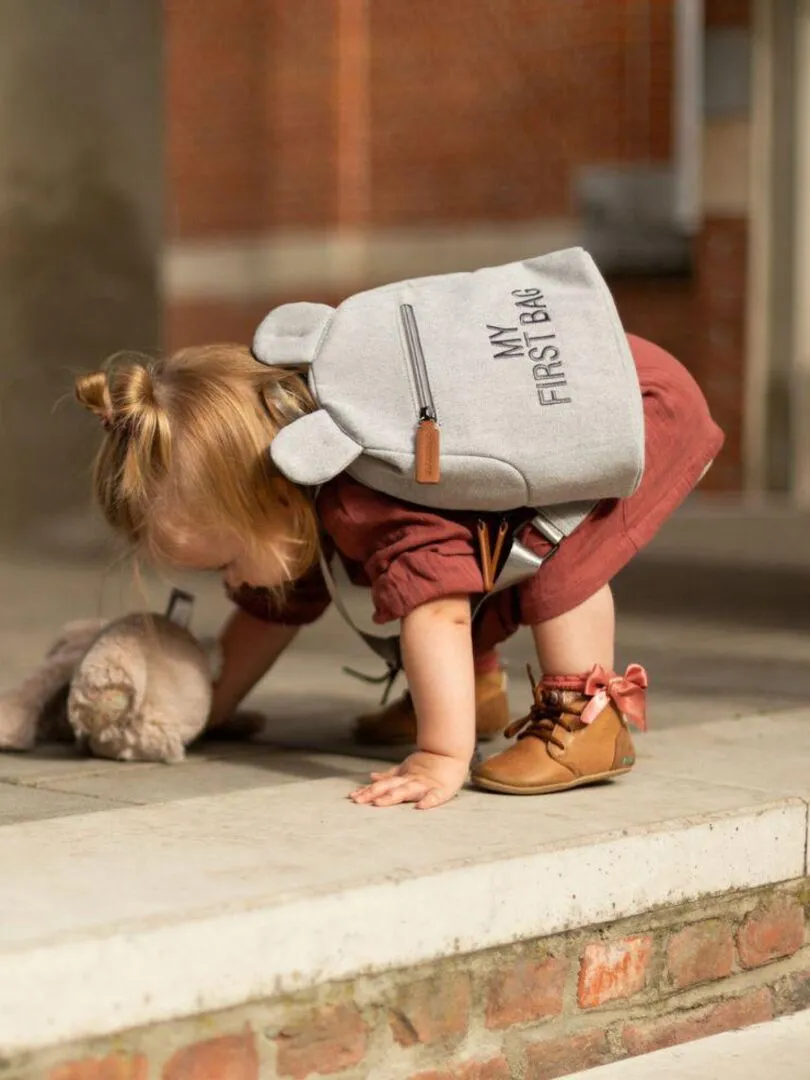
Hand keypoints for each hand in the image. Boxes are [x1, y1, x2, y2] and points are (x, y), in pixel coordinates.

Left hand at [349, 750, 469, 809]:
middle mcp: (411, 782)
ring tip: (379, 803)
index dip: (367, 790)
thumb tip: (371, 777)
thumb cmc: (427, 765)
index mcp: (403, 778)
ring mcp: (425, 785)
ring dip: (392, 797)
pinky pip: (435, 797)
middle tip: (359, 801)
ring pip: (406, 791)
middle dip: (374, 794)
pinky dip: (428, 801)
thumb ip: (389, 775)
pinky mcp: (441, 790)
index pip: (382, 785)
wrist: (450, 754)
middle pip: (390, 787)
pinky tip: (420, 807)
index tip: (353, 797)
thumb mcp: (405, 769)